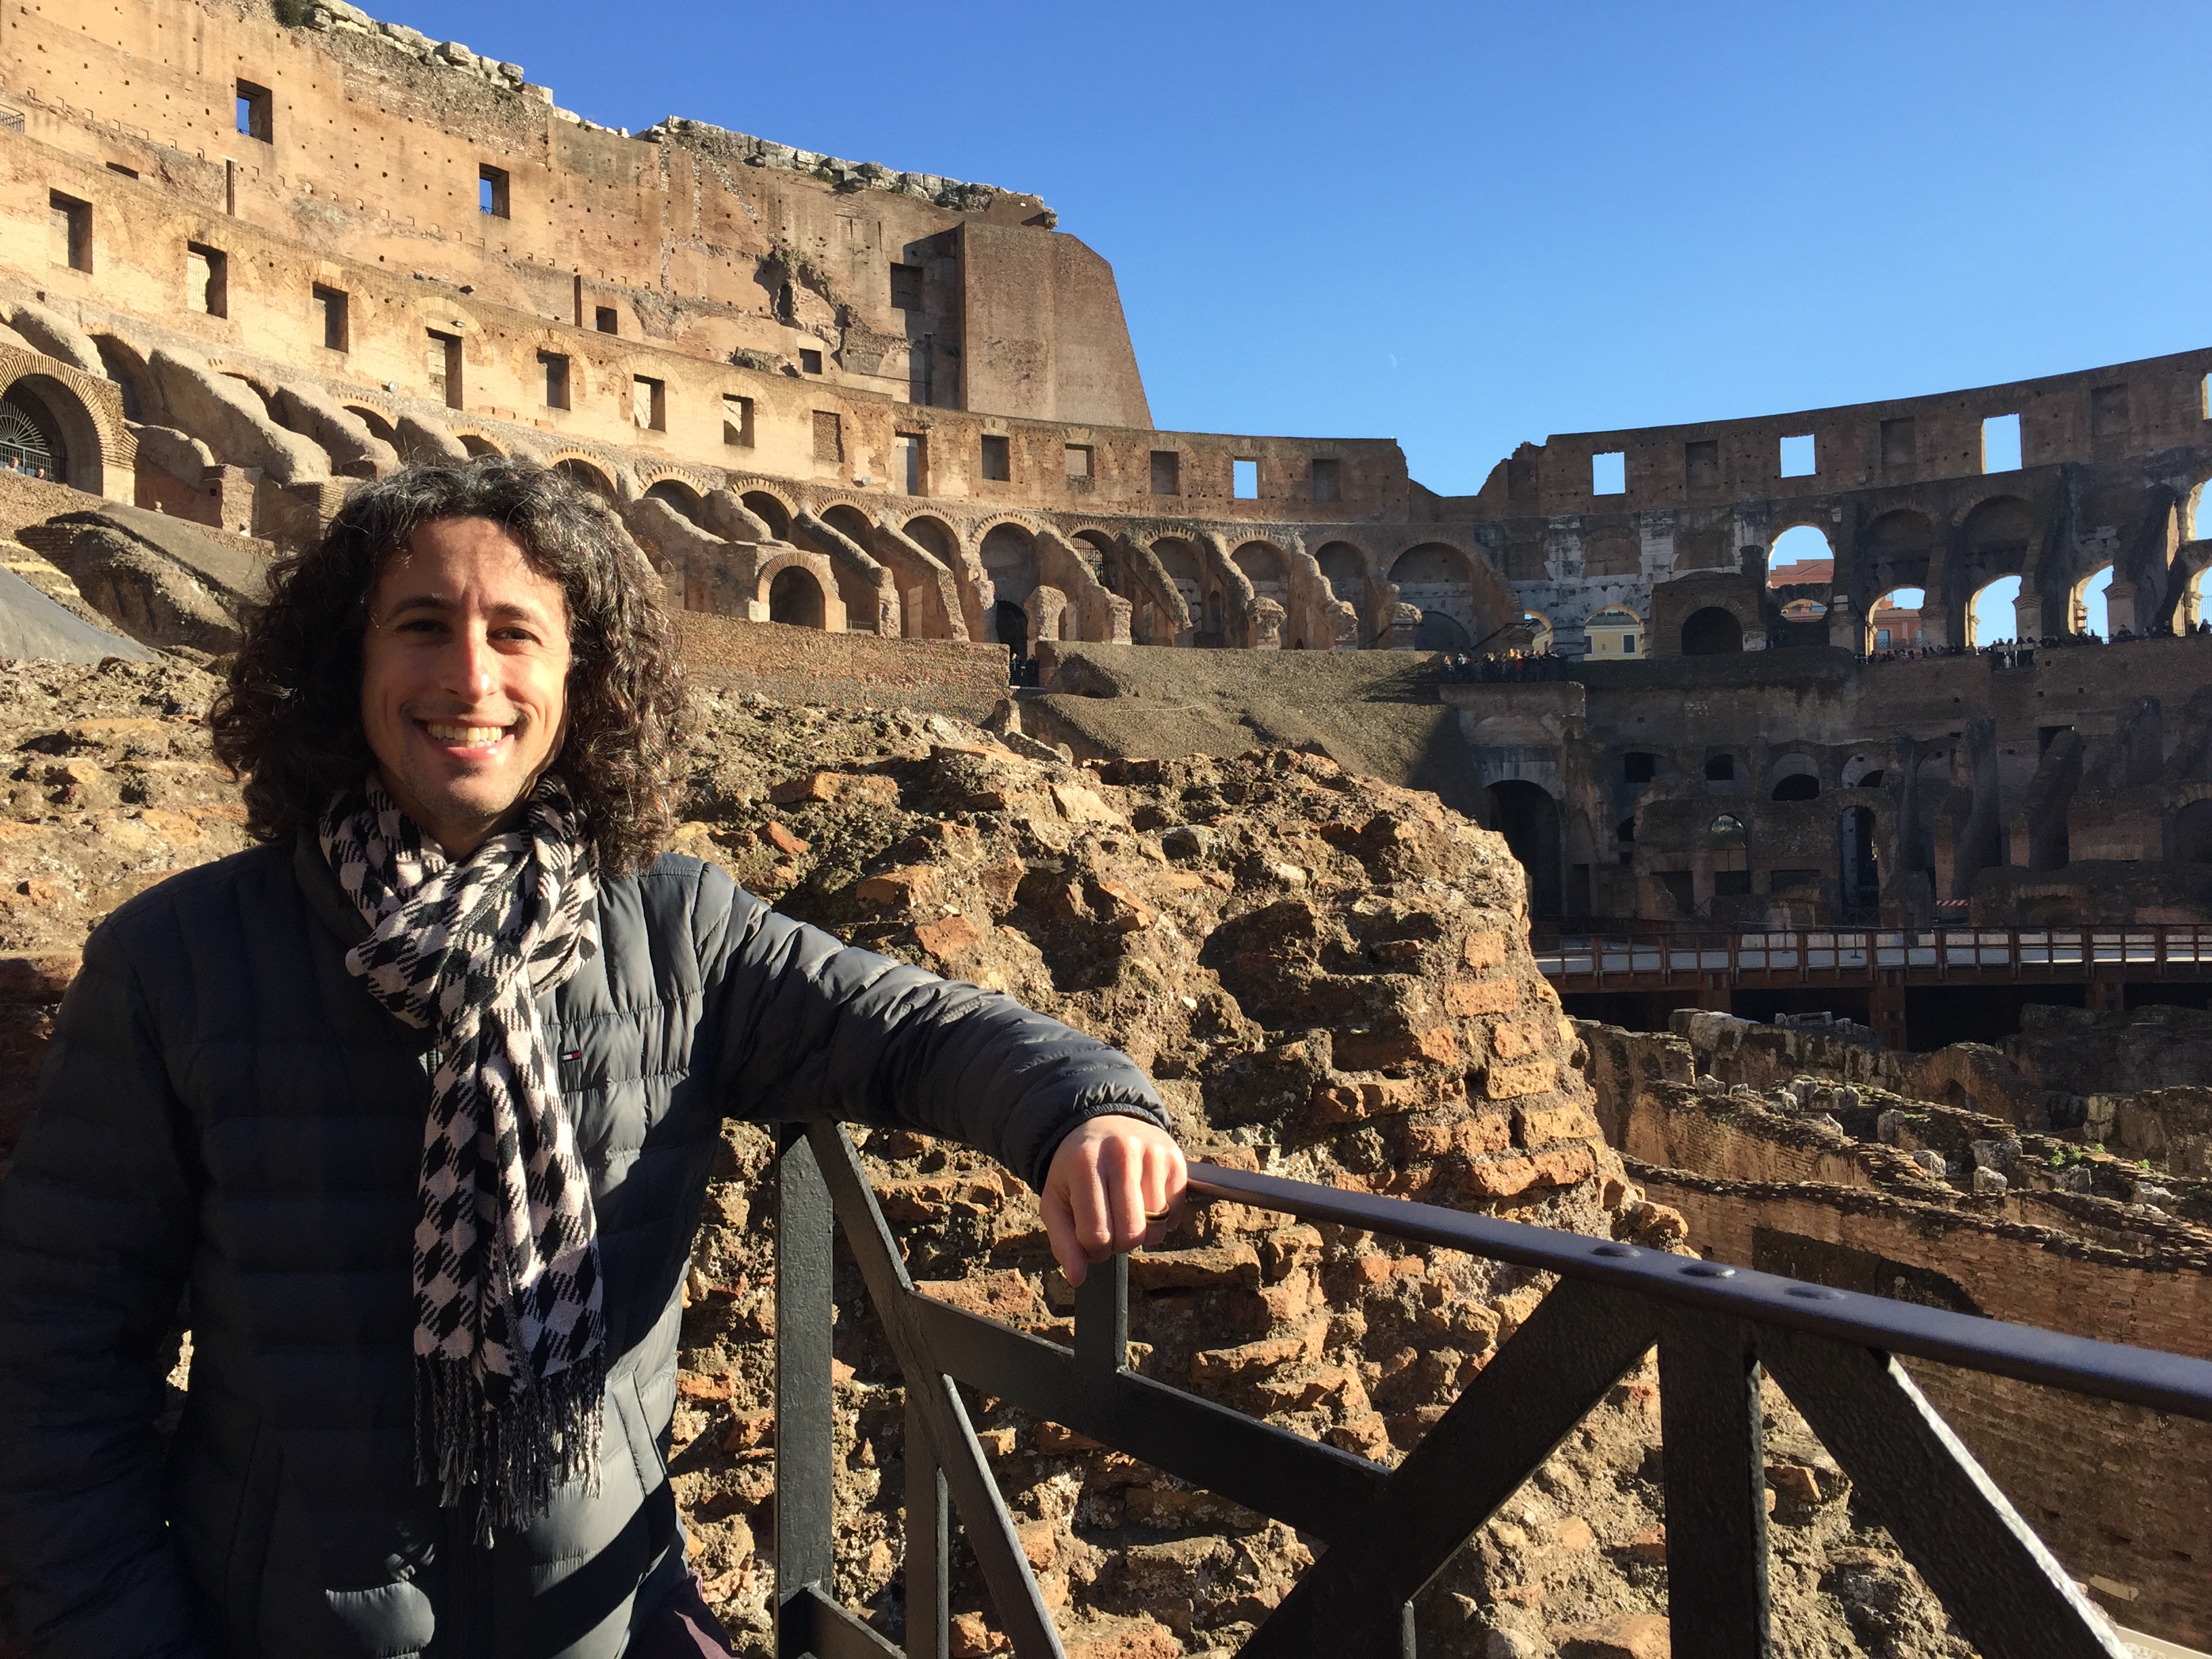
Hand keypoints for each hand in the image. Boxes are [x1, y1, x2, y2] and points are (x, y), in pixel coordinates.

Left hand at [1041, 1116, 1186, 1287]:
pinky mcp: (1176, 1159)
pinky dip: (1161, 1220)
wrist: (1104, 1123)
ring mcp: (1152, 1154)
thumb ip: (1063, 1242)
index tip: (1089, 1240)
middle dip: (1119, 1244)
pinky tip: (1145, 1201)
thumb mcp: (1056, 1201)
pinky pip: (1175, 1215)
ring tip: (1126, 1211)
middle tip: (1109, 1227)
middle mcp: (1121, 1153)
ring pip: (1156, 1228)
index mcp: (1084, 1164)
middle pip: (1130, 1235)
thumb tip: (1077, 1279)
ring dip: (1141, 1233)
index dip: (1093, 1252)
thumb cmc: (1076, 1170)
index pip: (1097, 1235)